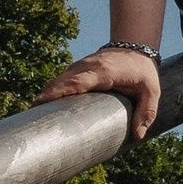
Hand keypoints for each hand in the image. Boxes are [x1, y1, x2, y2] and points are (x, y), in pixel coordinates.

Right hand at [37, 48, 160, 141]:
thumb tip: (138, 135)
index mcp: (103, 72)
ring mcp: (79, 67)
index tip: (42, 102)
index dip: (59, 91)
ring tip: (32, 117)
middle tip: (31, 117)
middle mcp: (87, 67)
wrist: (135, 47)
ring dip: (45, 96)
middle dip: (46, 97)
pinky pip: (60, 81)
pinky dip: (50, 92)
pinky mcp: (76, 70)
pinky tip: (42, 109)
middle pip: (61, 82)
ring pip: (57, 81)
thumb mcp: (151, 91)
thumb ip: (146, 112)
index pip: (78, 81)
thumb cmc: (142, 72)